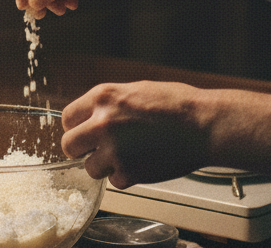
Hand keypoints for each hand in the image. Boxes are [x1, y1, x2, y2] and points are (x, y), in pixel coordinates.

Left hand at [61, 81, 270, 188]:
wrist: (203, 124)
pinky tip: (142, 163)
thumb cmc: (175, 104)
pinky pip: (114, 181)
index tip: (84, 132)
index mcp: (102, 97)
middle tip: (96, 149)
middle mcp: (102, 122)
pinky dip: (126, 176)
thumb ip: (106, 104)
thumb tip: (87, 117)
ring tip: (128, 155)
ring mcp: (114, 149)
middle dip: (81, 149)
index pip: (67, 118)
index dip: (76, 127)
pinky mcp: (129, 172)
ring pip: (90, 167)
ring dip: (105, 165)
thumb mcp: (133, 90)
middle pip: (69, 145)